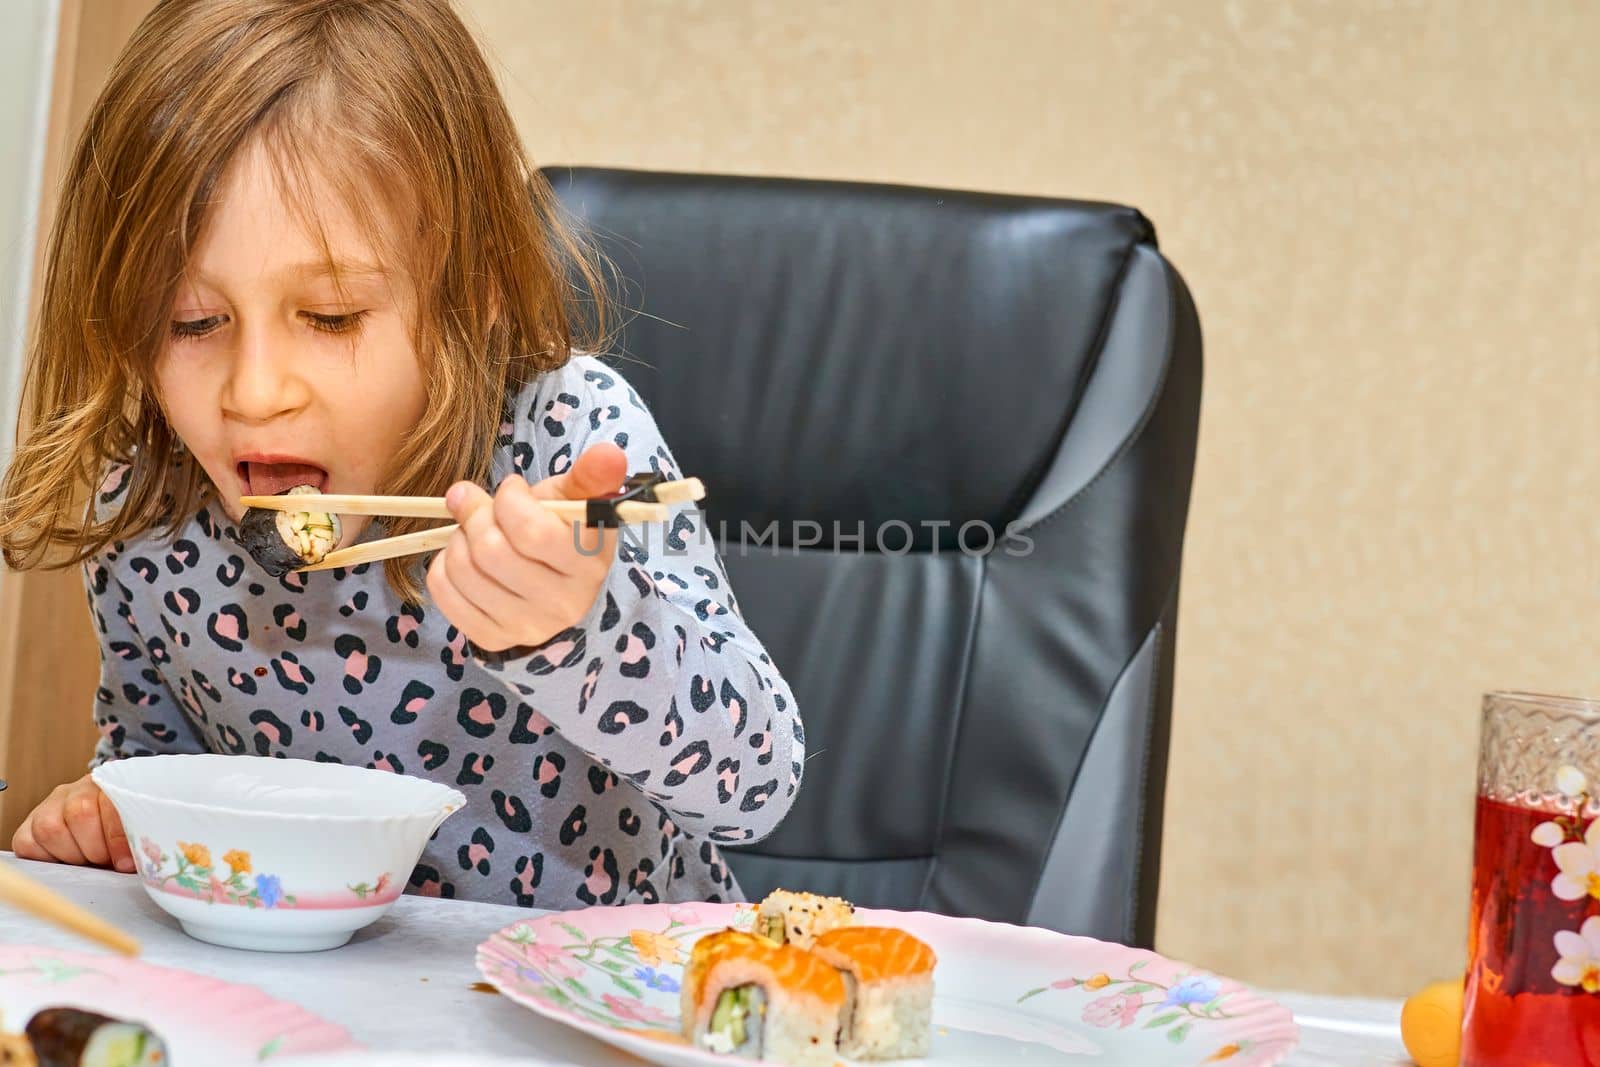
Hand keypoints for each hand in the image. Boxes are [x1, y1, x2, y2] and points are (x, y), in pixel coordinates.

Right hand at [13, 773, 133, 872]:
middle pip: (79, 814)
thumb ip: (142, 837)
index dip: (117, 837)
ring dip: (72, 855)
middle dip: (95, 849)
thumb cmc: (124, 828)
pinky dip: (46, 858)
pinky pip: (28, 842)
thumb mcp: (137, 828)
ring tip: (87, 862)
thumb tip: (148, 861)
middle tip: (105, 862)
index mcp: (112, 783)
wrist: (102, 819)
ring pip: (50, 828)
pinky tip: (66, 861)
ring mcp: (51, 804)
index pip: (111, 803)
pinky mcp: (29, 824)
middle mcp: (78, 789)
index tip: (126, 863)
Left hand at [427, 442, 626, 652]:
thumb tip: (609, 453)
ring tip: (473, 531)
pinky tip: (463, 558)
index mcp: (588, 565)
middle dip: (476, 515)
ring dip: (457, 538)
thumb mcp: (577, 502)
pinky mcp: (492, 638)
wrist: (556, 589)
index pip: (531, 532)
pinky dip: (443, 566)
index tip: (512, 488)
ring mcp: (526, 626)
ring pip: (463, 569)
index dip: (509, 499)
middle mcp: (562, 603)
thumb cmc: (562, 534)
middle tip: (481, 505)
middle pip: (491, 551)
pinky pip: (444, 592)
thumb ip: (592, 476)